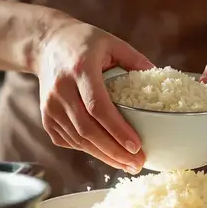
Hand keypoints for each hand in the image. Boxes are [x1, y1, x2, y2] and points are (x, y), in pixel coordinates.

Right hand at [34, 19, 153, 172]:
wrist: (46, 44)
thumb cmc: (83, 42)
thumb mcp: (112, 42)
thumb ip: (135, 60)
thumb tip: (160, 78)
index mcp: (80, 69)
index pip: (97, 106)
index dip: (117, 130)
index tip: (136, 146)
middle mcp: (61, 89)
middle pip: (87, 129)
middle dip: (114, 151)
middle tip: (137, 164)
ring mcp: (50, 106)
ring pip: (78, 140)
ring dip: (104, 156)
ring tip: (127, 165)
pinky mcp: (47, 118)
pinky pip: (69, 141)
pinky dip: (89, 150)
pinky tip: (107, 155)